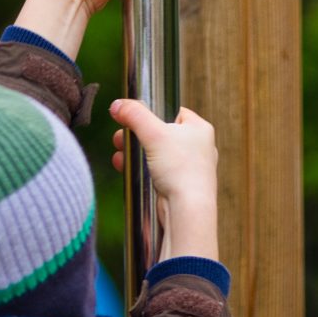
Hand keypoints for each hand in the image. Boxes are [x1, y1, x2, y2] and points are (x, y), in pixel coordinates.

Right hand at [109, 99, 220, 263]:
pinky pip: (156, 171)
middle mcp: (198, 147)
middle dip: (137, 135)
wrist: (187, 211)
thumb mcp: (154, 133)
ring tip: (119, 152)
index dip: (153, 112)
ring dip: (135, 152)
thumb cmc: (180, 169)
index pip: (174, 111)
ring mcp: (189, 168)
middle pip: (161, 133)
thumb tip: (117, 105)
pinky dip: (140, 169)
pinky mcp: (179, 186)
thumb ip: (134, 114)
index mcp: (200, 129)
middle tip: (120, 136)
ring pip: (157, 153)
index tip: (133, 116)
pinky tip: (123, 167)